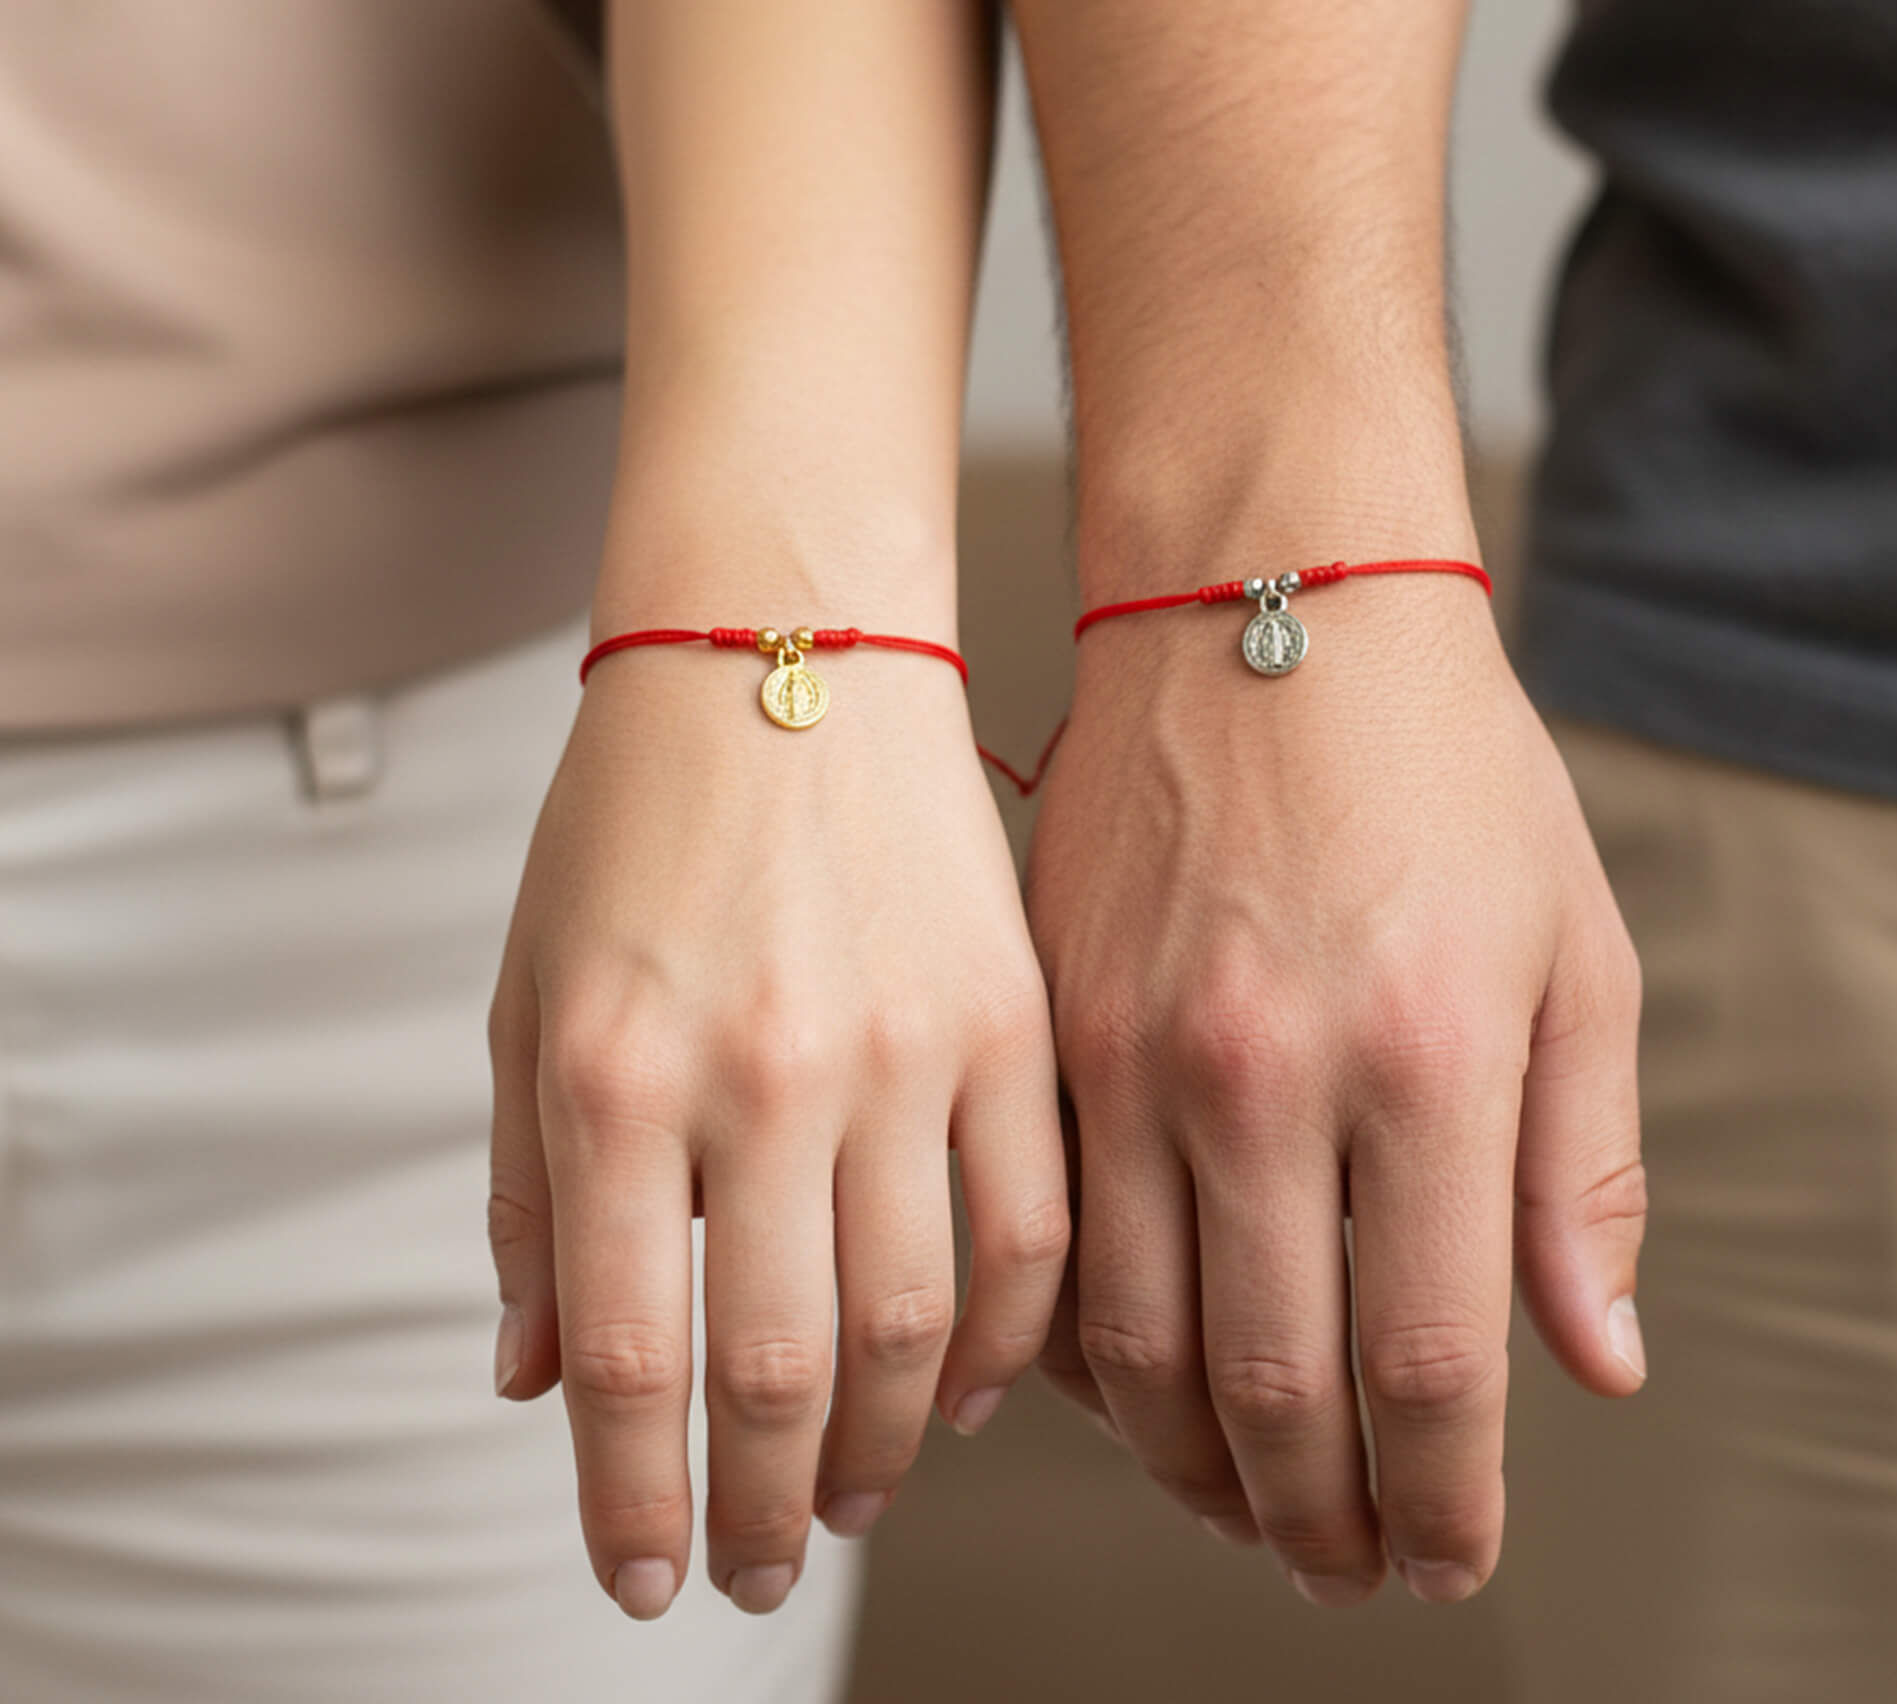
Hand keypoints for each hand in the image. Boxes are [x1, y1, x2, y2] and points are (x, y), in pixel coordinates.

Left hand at [486, 642, 1067, 1618]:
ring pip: (919, 1329)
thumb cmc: (638, 817)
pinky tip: (979, 1387)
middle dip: (761, 1513)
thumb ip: (526, 1197)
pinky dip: (1014, 1339)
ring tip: (857, 1492)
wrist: (787, 653)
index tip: (645, 1579)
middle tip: (759, 1569)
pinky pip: (1033, 1227)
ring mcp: (901, 1048)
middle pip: (776, 1376)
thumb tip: (532, 1381)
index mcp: (615, 1075)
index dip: (633, 1509)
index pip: (627, 1365)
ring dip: (887, 1451)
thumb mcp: (531, 994)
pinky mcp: (1006, 1019)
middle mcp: (760, 1077)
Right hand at [1024, 575, 1644, 1606]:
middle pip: (1269, 1392)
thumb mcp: (1577, 947)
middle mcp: (1264, 1069)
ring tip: (1239, 1496)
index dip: (1441, 1503)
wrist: (1264, 604)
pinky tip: (1129, 1372)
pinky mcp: (1048, 1018)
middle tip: (1342, 1556)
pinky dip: (1082, 1343)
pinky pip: (1043, 1235)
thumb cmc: (1441, 761)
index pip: (1429, 1367)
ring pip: (1134, 1344)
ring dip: (1190, 1462)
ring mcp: (1131, 1045)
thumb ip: (1583, 1169)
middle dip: (1316, 1519)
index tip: (1444, 1554)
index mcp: (1425, 1057)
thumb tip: (1591, 1357)